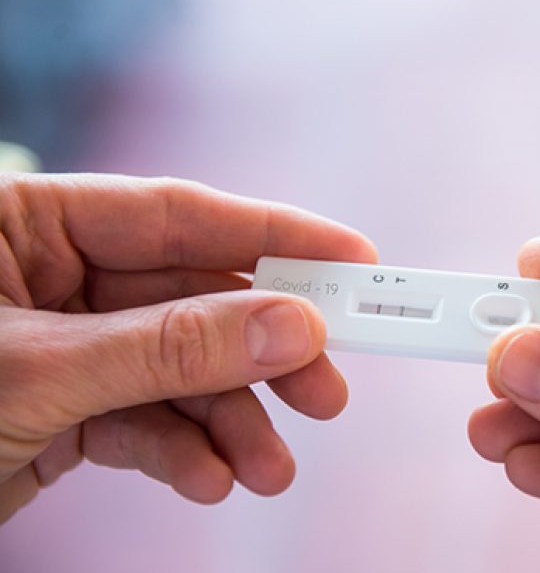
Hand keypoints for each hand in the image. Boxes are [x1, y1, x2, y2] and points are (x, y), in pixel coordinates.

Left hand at [0, 173, 376, 522]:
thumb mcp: (42, 370)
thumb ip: (168, 346)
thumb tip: (291, 326)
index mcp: (32, 225)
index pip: (178, 215)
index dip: (274, 235)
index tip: (353, 258)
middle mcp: (54, 275)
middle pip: (195, 300)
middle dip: (260, 355)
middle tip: (324, 389)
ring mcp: (67, 345)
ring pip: (179, 371)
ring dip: (230, 423)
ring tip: (267, 467)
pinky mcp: (67, 409)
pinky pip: (144, 421)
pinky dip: (182, 452)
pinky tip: (207, 478)